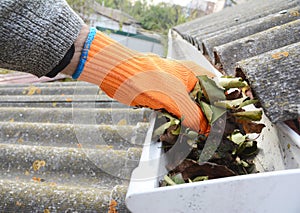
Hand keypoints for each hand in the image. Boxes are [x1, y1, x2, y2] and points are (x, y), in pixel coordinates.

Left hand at [75, 29, 214, 132]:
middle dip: (206, 118)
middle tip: (207, 133)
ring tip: (195, 134)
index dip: (221, 109)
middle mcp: (188, 81)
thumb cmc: (147, 77)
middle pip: (205, 102)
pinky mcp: (165, 98)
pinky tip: (179, 129)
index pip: (218, 92)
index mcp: (196, 74)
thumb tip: (206, 129)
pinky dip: (178, 121)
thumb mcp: (176, 98)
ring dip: (192, 122)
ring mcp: (176, 90)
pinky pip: (177, 112)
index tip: (221, 126)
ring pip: (190, 109)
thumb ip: (194, 115)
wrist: (120, 75)